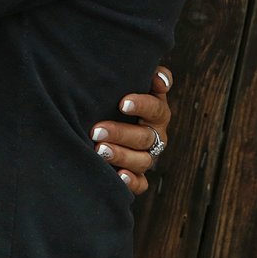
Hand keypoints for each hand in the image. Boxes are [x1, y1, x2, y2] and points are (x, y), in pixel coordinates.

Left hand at [90, 66, 171, 195]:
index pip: (155, 108)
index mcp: (155, 112)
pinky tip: (118, 176)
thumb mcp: (127, 82)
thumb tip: (159, 77)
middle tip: (97, 130)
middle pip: (144, 137)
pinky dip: (131, 182)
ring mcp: (147, 156)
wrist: (103, 116)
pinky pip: (141, 183)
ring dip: (121, 156)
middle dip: (120, 133)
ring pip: (142, 160)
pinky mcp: (137, 175)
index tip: (122, 103)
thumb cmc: (115, 96)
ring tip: (99, 150)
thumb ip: (143, 74)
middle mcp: (154, 135)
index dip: (142, 105)